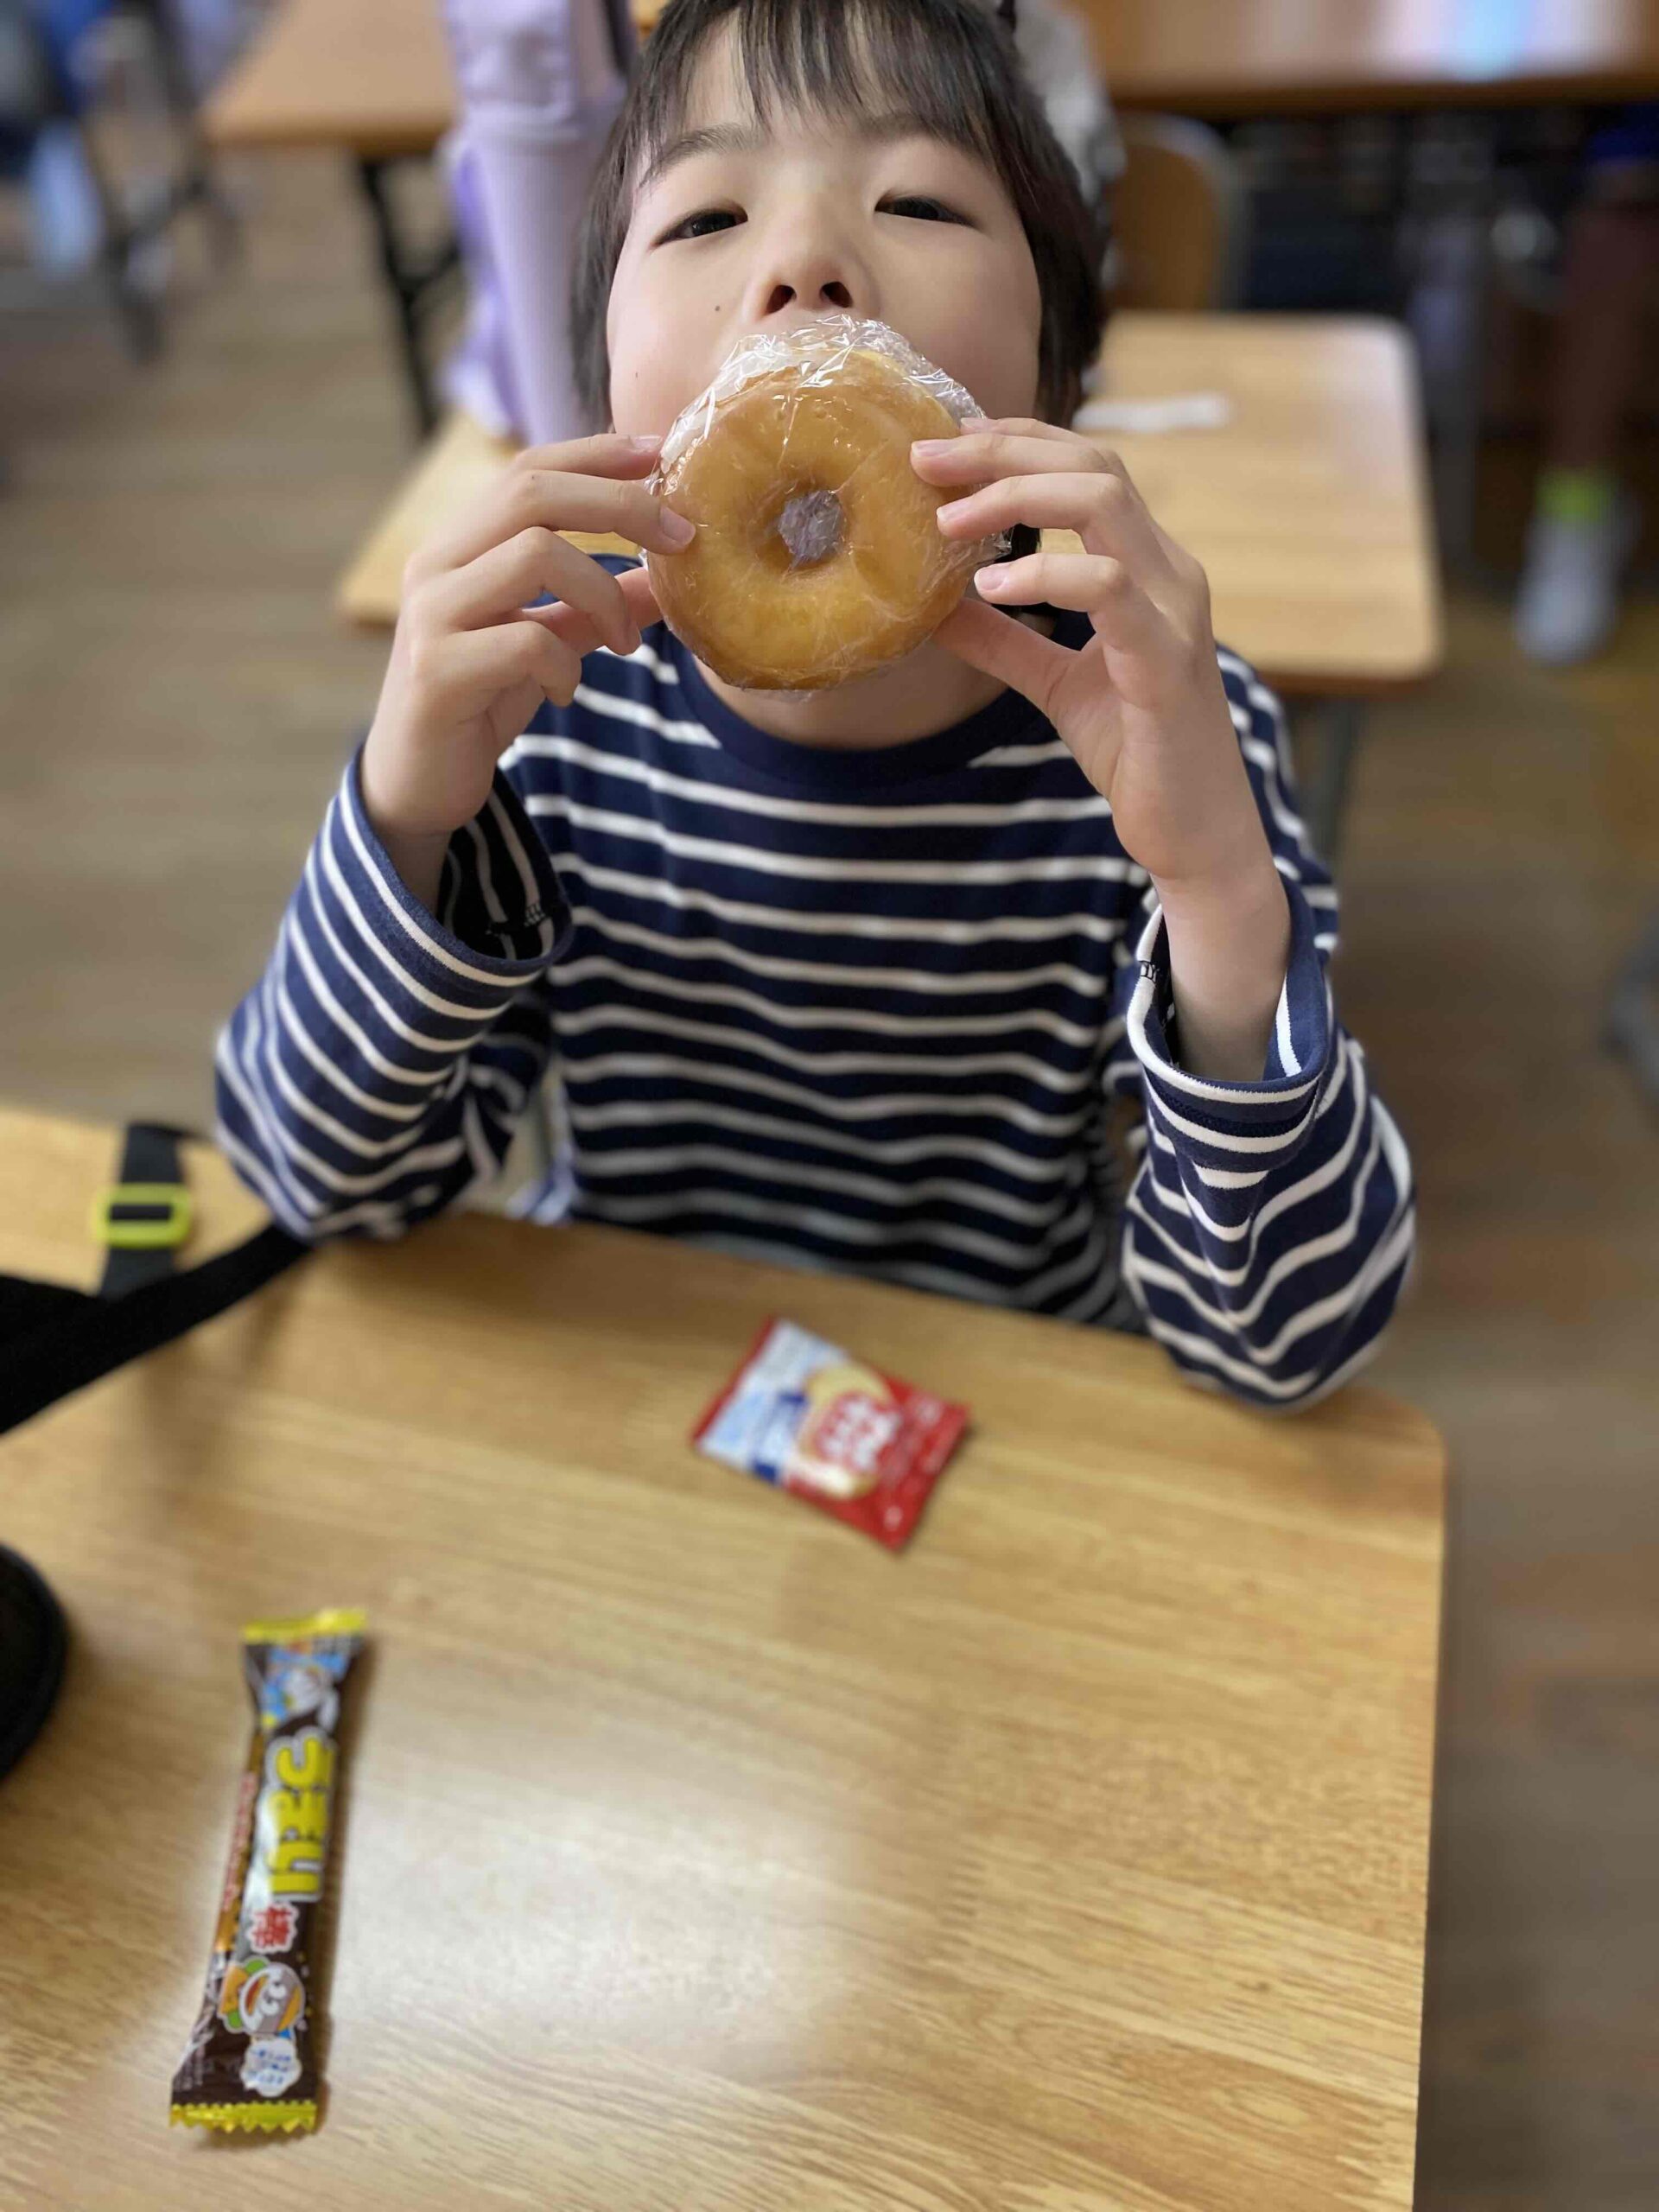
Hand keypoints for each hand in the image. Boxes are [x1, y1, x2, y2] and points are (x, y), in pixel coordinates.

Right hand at [360, 433, 694, 908]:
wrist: (416, 782)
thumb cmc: (480, 701)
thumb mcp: (550, 642)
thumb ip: (597, 606)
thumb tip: (668, 579)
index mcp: (459, 545)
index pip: (528, 470)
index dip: (596, 454)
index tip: (659, 452)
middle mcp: (437, 564)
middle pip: (532, 492)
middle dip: (619, 503)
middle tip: (680, 537)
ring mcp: (432, 614)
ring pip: (533, 554)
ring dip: (602, 594)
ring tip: (622, 643)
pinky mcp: (438, 671)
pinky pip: (526, 641)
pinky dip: (566, 664)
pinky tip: (565, 691)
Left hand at [914, 420, 1290, 1079]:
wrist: (1193, 834)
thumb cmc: (1137, 754)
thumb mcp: (1054, 684)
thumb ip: (1003, 640)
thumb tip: (933, 604)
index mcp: (1148, 568)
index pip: (1087, 467)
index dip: (1015, 443)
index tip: (942, 444)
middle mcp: (1169, 573)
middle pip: (1092, 465)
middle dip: (1003, 450)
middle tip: (925, 456)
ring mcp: (1173, 612)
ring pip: (1103, 505)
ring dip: (1015, 497)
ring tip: (945, 520)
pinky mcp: (1165, 663)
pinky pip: (1107, 591)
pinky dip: (1043, 578)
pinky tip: (989, 588)